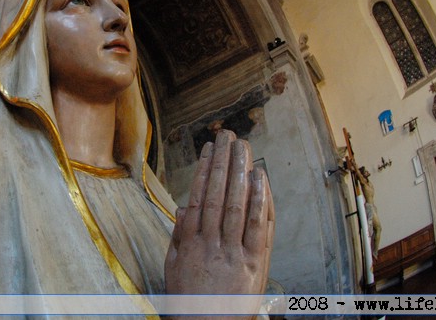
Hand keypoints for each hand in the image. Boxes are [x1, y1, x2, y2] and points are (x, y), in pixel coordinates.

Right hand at [165, 130, 274, 316]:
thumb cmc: (190, 299)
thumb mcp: (174, 266)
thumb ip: (179, 235)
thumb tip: (184, 206)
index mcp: (190, 242)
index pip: (198, 196)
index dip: (203, 169)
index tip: (208, 148)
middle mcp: (211, 243)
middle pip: (217, 194)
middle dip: (223, 162)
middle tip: (228, 136)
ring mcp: (234, 252)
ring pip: (236, 205)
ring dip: (240, 173)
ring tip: (243, 148)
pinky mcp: (255, 264)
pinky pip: (258, 228)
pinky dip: (260, 201)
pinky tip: (261, 180)